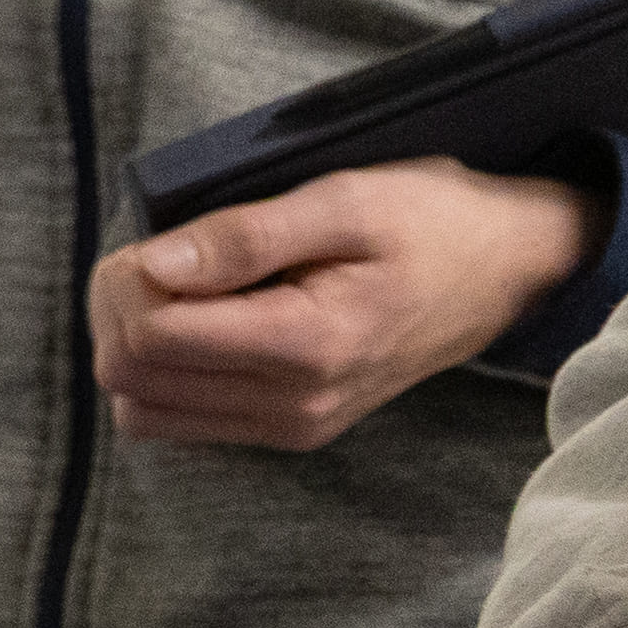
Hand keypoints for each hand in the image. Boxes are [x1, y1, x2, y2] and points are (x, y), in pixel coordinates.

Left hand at [86, 158, 598, 449]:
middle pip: (131, 378)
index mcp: (306, 347)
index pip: (148, 340)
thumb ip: (246, 235)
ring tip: (179, 283)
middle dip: (119, 308)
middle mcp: (294, 406)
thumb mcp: (346, 200)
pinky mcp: (290, 428)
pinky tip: (201, 317)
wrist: (507, 270)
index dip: (125, 280)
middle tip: (159, 252)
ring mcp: (291, 426)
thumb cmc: (432, 222)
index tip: (156, 237)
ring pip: (144, 407)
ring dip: (136, 340)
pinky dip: (167, 368)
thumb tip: (155, 264)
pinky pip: (180, 418)